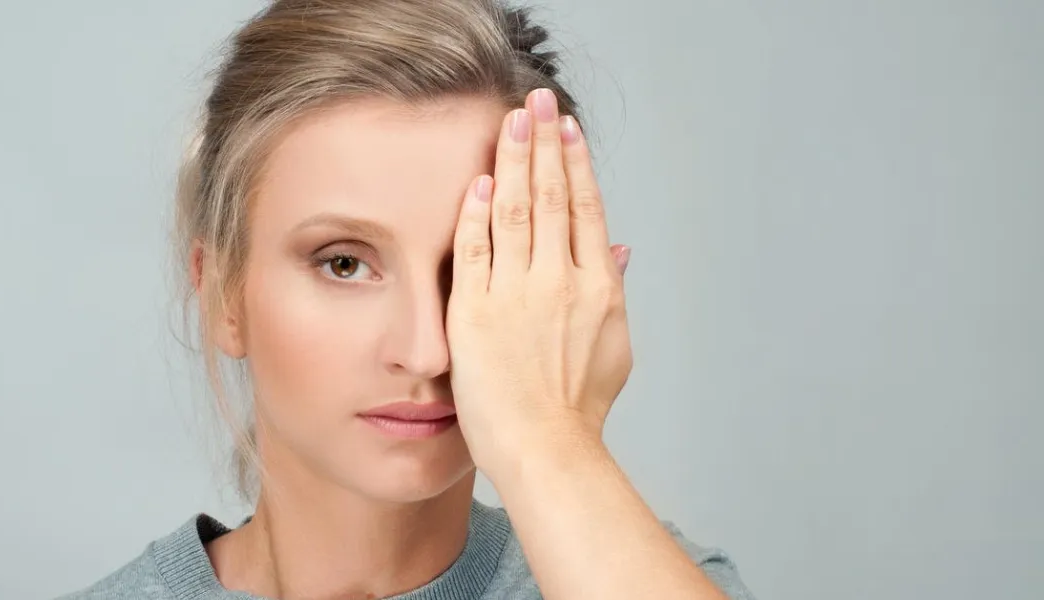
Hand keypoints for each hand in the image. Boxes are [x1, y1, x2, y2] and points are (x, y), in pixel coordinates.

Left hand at [447, 88, 632, 480]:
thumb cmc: (579, 409)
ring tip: (511, 120)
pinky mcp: (475, 312)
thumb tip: (623, 248)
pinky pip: (474, 250)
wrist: (546, 448)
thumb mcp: (615, 346)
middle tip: (537, 99)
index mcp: (598, 287)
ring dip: (513, 160)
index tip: (566, 128)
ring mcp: (516, 294)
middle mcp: (560, 281)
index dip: (575, 162)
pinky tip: (478, 179)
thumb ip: (616, 290)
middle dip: (543, 142)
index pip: (586, 208)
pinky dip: (476, 212)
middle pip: (552, 196)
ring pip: (516, 210)